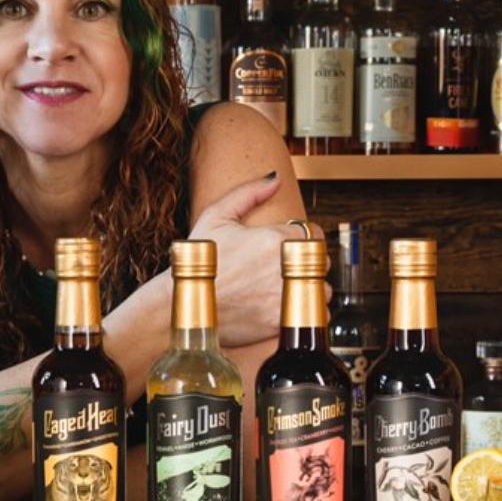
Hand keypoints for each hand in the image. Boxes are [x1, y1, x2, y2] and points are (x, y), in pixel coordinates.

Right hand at [188, 173, 325, 347]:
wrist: (182, 303)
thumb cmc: (196, 263)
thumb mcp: (216, 218)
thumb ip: (248, 194)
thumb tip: (275, 179)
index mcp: (273, 239)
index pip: (312, 234)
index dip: (302, 239)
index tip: (289, 246)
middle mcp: (284, 267)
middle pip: (319, 260)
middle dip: (306, 262)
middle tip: (284, 267)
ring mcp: (285, 296)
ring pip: (319, 288)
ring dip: (308, 287)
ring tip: (285, 287)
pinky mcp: (282, 321)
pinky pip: (313, 314)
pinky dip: (304, 311)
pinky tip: (284, 306)